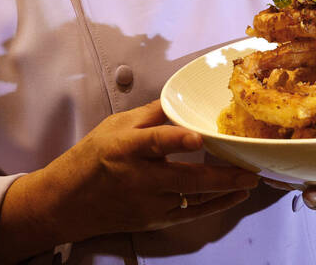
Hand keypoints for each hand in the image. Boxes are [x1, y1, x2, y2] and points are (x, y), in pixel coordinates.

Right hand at [0, 100, 259, 259]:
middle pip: (183, 178)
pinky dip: (215, 206)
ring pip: (192, 197)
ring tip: (250, 180)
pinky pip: (189, 213)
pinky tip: (235, 196)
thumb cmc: (90, 158)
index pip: (154, 143)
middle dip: (220, 175)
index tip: (199, 139)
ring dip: (223, 190)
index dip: (176, 141)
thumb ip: (150, 113)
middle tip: (249, 168)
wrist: (65, 203)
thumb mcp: (115, 126)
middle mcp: (138, 178)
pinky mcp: (153, 219)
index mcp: (125, 148)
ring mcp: (147, 203)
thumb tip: (179, 98)